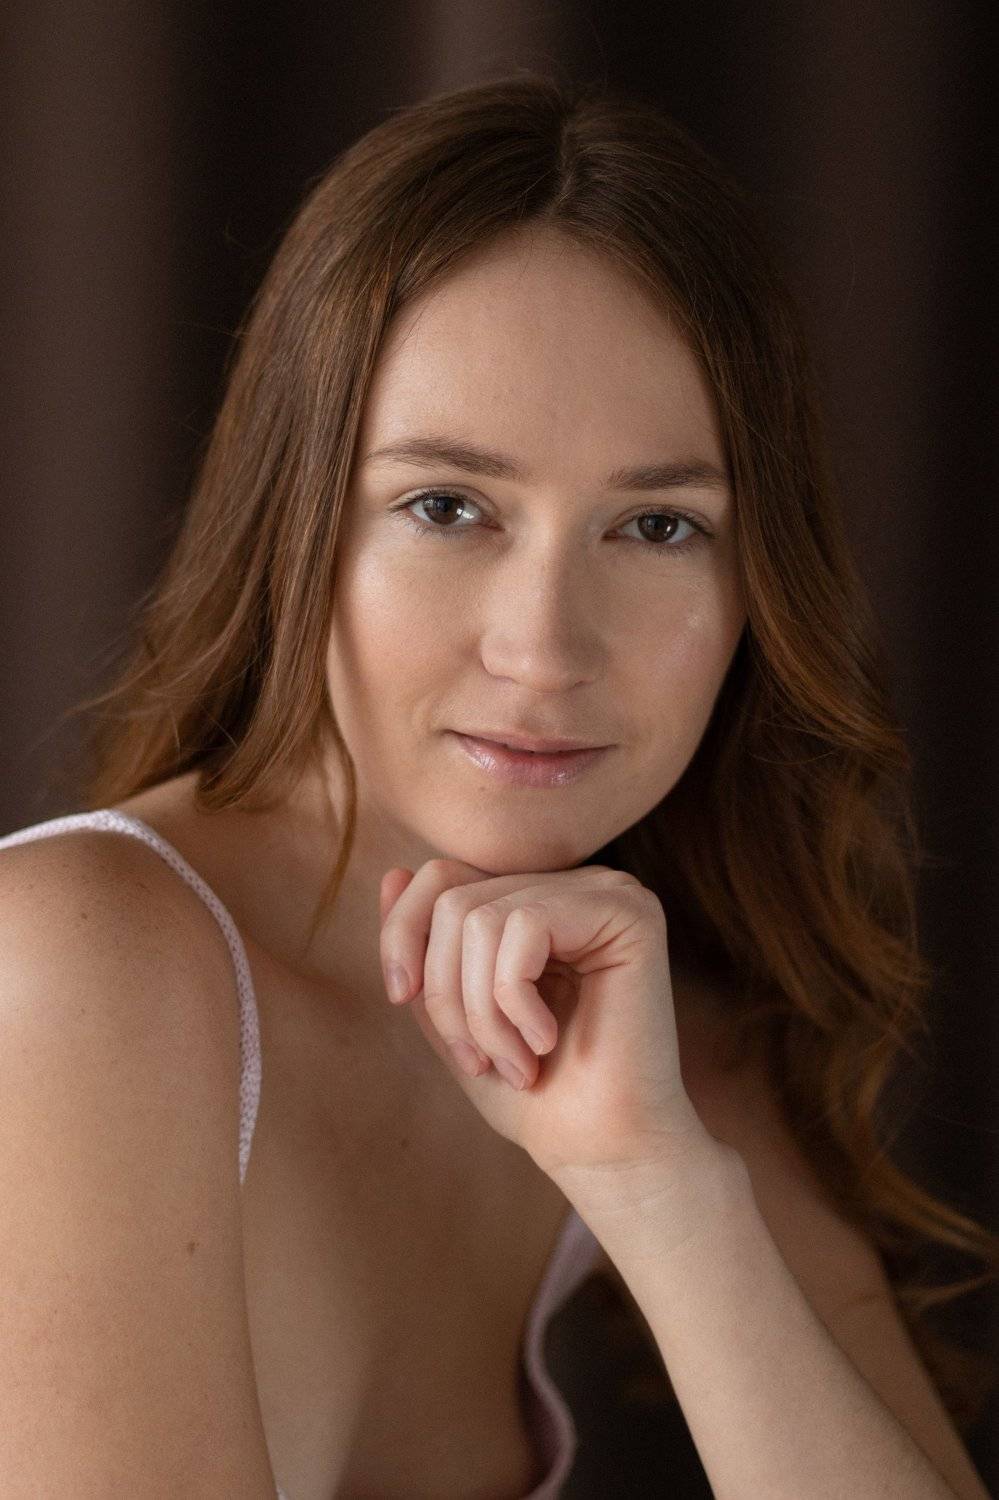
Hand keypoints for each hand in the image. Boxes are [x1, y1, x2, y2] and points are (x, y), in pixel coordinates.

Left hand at [377, 857, 714, 1195]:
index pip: (442, 876)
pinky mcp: (628, 912)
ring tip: (513, 1063)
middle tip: (476, 1060)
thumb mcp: (452, 1016)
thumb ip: (426, 949)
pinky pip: (525, 927)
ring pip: (481, 917)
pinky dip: (514, 999)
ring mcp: (606, 891)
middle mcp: (573, 886)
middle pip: (454, 897)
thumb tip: (392, 872)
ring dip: (481, 1011)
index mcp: (537, 901)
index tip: (399, 998)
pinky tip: (544, 1041)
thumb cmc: (534, 1096)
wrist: (601, 1151)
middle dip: (443, 992)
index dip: (402, 934)